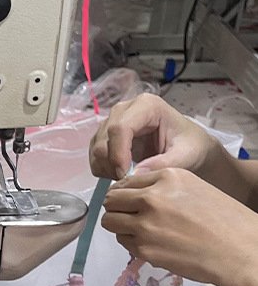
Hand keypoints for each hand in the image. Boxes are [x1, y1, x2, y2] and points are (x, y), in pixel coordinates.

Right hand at [90, 93, 219, 180]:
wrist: (189, 147)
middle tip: (128, 181)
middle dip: (112, 164)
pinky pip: (95, 155)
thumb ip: (162, 164)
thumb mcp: (185, 156)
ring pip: (96, 148)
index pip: (120, 128)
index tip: (125, 176)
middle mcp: (124, 109)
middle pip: (104, 138)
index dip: (118, 154)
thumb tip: (134, 174)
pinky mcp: (105, 136)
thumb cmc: (191, 146)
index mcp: (147, 105)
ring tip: (127, 178)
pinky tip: (120, 174)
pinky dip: (103, 169)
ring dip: (106, 168)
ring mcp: (112, 122)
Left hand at [101, 168, 257, 285]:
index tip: (128, 201)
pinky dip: (131, 242)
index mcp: (167, 177)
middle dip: (116, 208)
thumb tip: (129, 193)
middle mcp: (152, 197)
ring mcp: (145, 224)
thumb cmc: (223, 219)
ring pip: (110, 221)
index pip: (126, 182)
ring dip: (120, 225)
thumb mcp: (194, 188)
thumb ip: (162, 187)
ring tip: (139, 230)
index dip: (124, 193)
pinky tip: (152, 243)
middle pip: (111, 201)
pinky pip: (123, 241)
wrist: (239, 250)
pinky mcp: (143, 248)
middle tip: (128, 216)